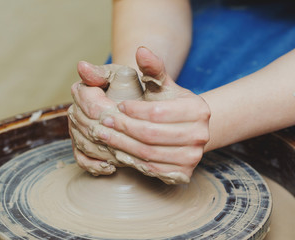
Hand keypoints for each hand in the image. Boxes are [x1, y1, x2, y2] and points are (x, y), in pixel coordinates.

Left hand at [68, 47, 210, 182]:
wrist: (185, 128)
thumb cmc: (170, 103)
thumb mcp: (163, 84)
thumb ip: (153, 67)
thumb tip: (140, 50)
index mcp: (198, 109)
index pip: (157, 112)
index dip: (133, 110)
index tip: (116, 106)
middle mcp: (200, 135)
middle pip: (151, 135)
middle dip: (122, 128)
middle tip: (102, 122)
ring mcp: (193, 157)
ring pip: (149, 154)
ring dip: (121, 145)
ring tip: (104, 135)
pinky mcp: (183, 173)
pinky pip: (151, 169)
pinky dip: (131, 161)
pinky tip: (117, 152)